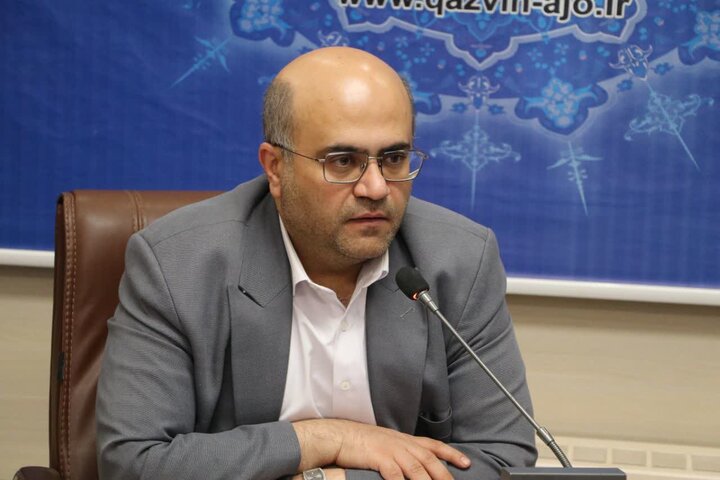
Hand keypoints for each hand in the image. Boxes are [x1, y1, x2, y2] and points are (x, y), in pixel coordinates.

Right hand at [293, 419, 469, 479]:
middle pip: (429, 459)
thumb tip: (415, 463)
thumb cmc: (361, 442)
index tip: (467, 463)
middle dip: (445, 474)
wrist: (339, 436)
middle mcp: (402, 443)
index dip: (451, 454)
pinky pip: (395, 475)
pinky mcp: (379, 458)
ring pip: (417, 468)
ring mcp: (391, 450)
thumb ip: (402, 451)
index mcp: (405, 439)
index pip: (433, 445)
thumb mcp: (386, 442)